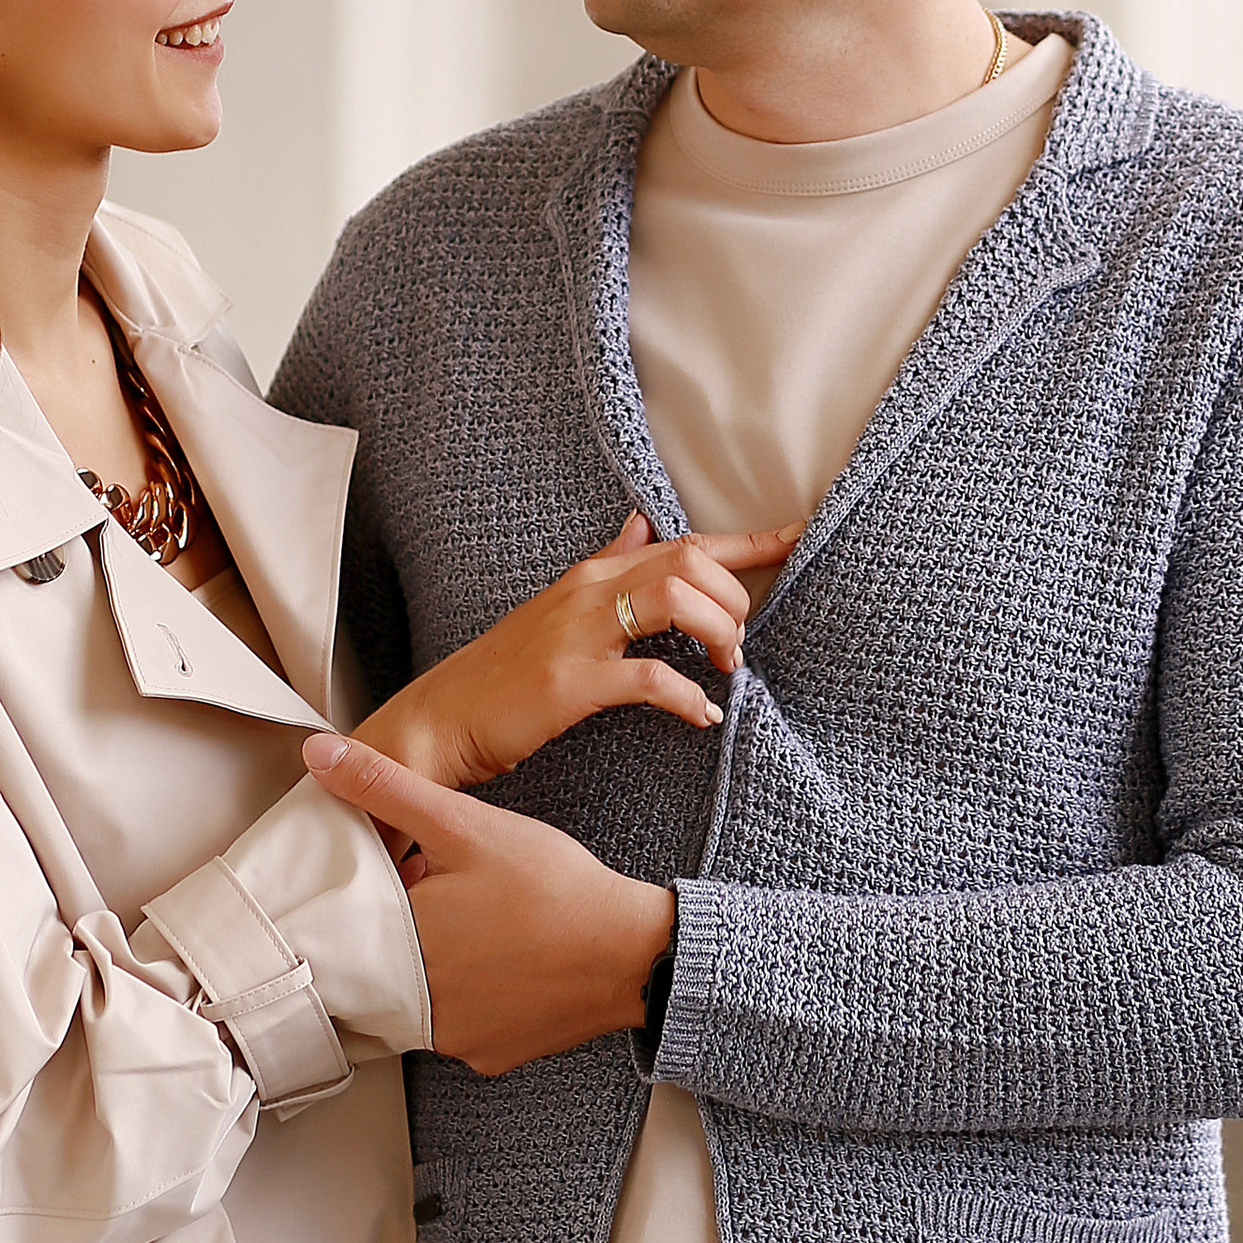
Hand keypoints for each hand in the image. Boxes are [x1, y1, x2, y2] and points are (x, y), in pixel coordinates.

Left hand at [303, 734, 673, 1073]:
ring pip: (421, 995)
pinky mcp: (492, 1055)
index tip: (400, 878)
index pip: (352, 921)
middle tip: (451, 899)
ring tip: (480, 926)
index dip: (375, 893)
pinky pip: (462, 1023)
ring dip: (437, 964)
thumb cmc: (556, 891)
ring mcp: (455, 1038)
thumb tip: (323, 756)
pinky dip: (474, 996)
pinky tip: (503, 963)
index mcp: (399, 947)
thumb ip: (389, 789)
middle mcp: (418, 1006)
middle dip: (407, 927)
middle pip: (385, 961)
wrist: (633, 953)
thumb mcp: (467, 825)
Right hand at [355, 509, 797, 791]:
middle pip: (691, 562)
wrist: (441, 720)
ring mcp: (578, 634)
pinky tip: (701, 715)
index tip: (802, 537)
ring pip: (676, 600)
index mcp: (593, 574)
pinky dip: (686, 696)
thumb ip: (607, 564)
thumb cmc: (504, 672)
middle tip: (737, 645)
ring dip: (718, 634)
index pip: (685, 542)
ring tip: (724, 671)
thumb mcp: (558, 606)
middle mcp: (588, 591)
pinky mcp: (570, 682)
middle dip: (735, 599)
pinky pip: (649, 678)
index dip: (750, 541)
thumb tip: (642, 522)